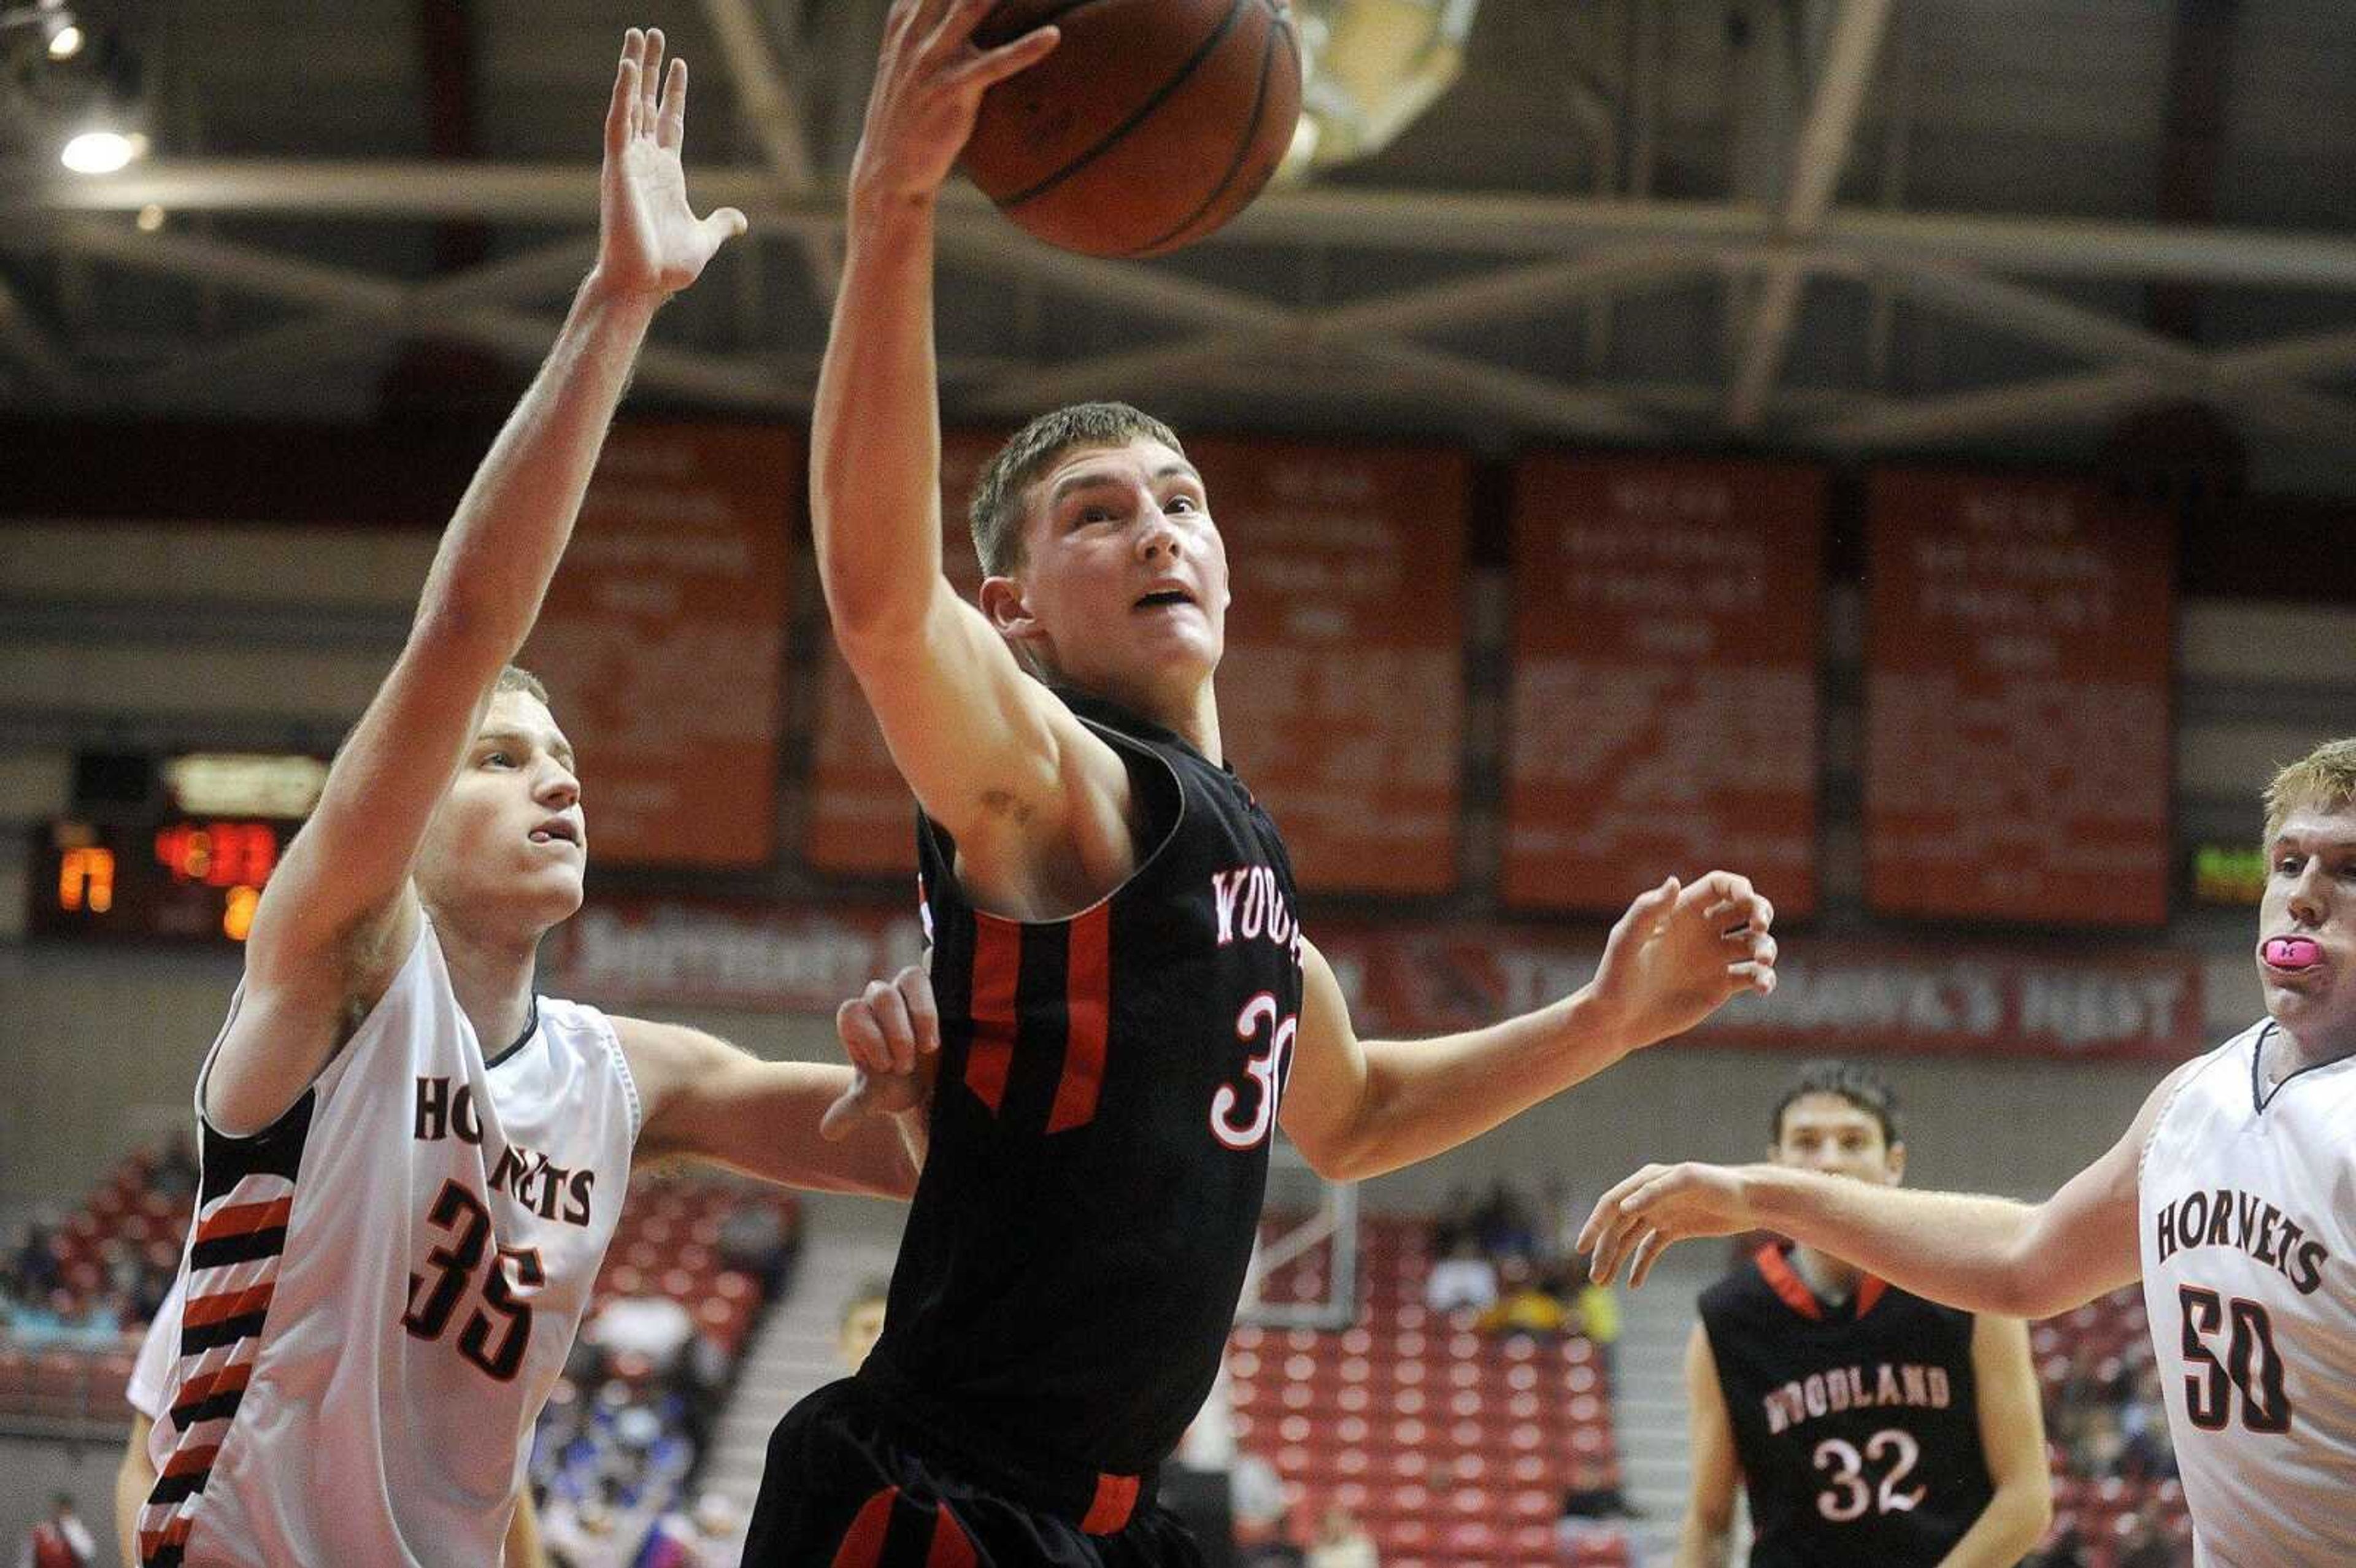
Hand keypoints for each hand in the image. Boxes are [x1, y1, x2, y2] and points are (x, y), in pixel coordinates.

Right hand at [590, 29, 746, 300]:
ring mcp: (629, 161)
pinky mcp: (617, 167)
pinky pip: (618, 121)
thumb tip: (740, 219)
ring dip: (633, 69)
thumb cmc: (666, 267)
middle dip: (649, 69)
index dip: (674, 93)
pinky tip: (626, 65)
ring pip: (630, 103)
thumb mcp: (704, 239)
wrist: (643, 284)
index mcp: (666, 174)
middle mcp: (645, 161)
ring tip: (637, 35)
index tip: (677, 64)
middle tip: (649, 34)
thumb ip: (720, 224)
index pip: (669, 121)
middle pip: (646, 103)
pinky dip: (621, 93)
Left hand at [820, 964, 939, 1140]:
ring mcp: (908, 990)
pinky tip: (944, 1014)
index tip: (886, 1067)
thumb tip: (828, 1131)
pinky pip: (932, 966)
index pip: (852, 1012)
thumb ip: (854, 1108)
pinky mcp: (937, 986)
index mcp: (858, 1022)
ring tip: (930, 1047)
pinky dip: (935, 980)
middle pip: (879, 994)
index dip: (869, 1038)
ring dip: (921, 1013)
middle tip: (906, 1065)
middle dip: (896, 1032)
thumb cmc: (900, 1086)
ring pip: (908, 978)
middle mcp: (879, 1000)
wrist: (934, 1083)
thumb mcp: (878, 1099)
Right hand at [849, 0, 1061, 206]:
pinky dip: (1026, 49)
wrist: (888, 171)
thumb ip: (924, 26)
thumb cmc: (910, 116)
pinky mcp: (952, 93)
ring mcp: (932, 62)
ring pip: (972, 8)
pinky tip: (1054, 37)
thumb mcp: (908, 62)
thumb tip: (954, 12)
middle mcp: (916, 34)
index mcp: (905, 22)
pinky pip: (994, 66)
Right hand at [1578, 1162, 1759, 1288]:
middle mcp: (1648, 1197)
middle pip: (1617, 1227)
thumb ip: (1655, 1191)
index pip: (1612, 1204)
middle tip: (1594, 1277)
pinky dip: (1640, 1266)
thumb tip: (1623, 1208)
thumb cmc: (1721, 1184)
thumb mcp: (1688, 1181)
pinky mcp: (1675, 1229)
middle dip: (1604, 1252)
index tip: (1582, 1248)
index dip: (1595, 1225)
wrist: (1752, 1198)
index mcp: (1646, 1181)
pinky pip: (1650, 1249)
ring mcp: (1661, 1214)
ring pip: (1630, 1240)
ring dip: (1616, 1260)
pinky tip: (1633, 1283)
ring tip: (1603, 1282)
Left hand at [1586, 871, 1775, 1050]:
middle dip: (1761, 910)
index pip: (1719, 886)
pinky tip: (1763, 986)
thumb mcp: (1626, 940)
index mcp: (1682, 911)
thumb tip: (1674, 881)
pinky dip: (1765, 978)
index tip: (1746, 900)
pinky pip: (1753, 976)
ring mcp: (1714, 958)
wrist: (1618, 1019)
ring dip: (1766, 947)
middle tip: (1760, 925)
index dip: (1738, 887)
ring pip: (1755, 942)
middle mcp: (1703, 930)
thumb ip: (1647, 909)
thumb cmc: (1615, 976)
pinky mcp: (1721, 986)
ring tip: (1761, 961)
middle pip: (1746, 909)